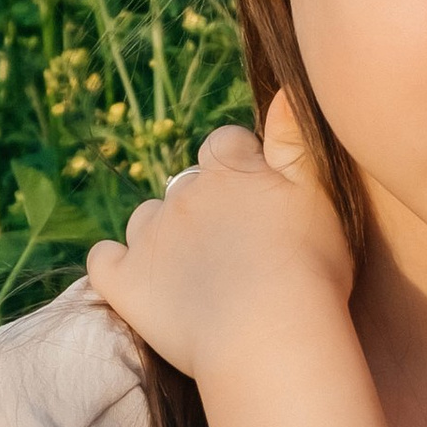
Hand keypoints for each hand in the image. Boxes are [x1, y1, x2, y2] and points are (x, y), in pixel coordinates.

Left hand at [86, 98, 352, 380]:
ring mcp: (150, 236)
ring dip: (163, 235)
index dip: (242, 168)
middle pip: (187, 185)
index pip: (225, 144)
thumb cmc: (310, 267)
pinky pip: (105, 261)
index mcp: (229, 167)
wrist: (270, 335)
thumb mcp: (321, 192)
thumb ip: (296, 139)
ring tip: (195, 273)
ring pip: (147, 219)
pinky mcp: (127, 281)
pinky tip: (137, 280)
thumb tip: (284, 91)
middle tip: (236, 249)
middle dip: (205, 207)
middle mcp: (184, 192)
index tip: (261, 203)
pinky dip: (115, 265)